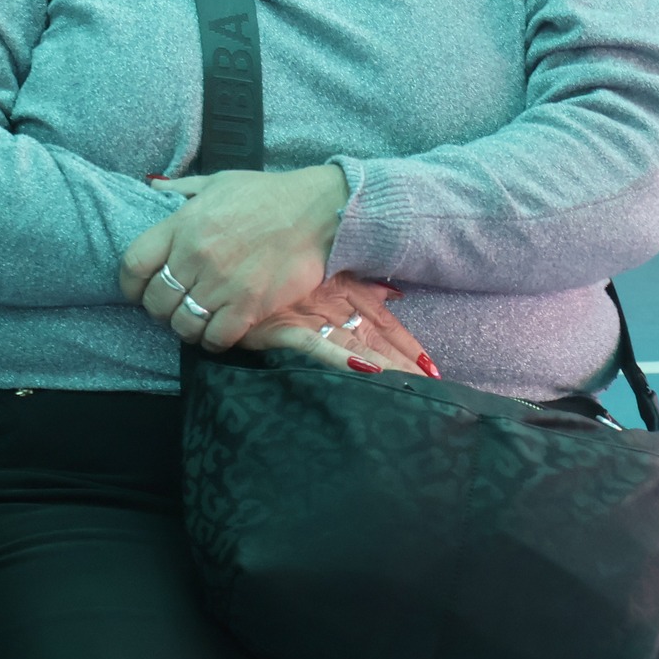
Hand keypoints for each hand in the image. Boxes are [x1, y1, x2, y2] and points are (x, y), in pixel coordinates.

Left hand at [120, 165, 349, 350]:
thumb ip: (180, 189)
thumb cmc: (266, 194)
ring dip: (185, 327)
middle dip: (159, 309)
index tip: (139, 290)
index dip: (130, 284)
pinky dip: (212, 340)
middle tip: (173, 307)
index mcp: (182, 224)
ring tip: (195, 321)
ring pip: (183, 324)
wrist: (318, 211)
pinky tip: (218, 331)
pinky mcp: (250, 305)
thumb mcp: (217, 182)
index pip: (133, 264)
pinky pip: (216, 337)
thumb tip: (152, 187)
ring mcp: (222, 283)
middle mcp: (196, 255)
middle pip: (156, 300)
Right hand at [238, 272, 436, 375]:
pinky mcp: (283, 327)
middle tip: (432, 388)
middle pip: (374, 335)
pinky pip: (317, 345)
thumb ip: (359, 285)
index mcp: (340, 285)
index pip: (381, 317)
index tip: (429, 366)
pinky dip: (340, 358)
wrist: (226, 269)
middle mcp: (329, 299)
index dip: (406, 341)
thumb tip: (396, 293)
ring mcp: (307, 314)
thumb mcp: (319, 273)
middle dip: (403, 362)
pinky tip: (364, 370)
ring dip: (383, 366)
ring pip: (354, 343)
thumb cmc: (271, 272)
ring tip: (410, 389)